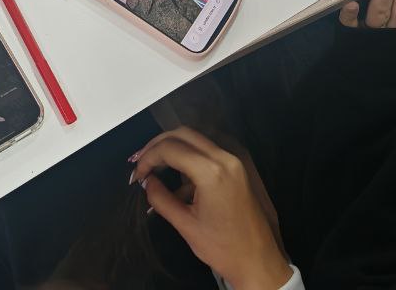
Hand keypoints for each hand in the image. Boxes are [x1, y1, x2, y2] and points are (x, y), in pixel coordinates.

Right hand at [132, 127, 292, 289]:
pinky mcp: (236, 169)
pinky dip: (188, 158)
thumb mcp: (186, 225)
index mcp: (212, 173)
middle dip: (158, 144)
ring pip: (196, 139)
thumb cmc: (224, 248)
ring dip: (173, 147)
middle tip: (141, 161)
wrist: (258, 261)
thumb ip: (161, 199)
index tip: (137, 173)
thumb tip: (146, 182)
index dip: (148, 157)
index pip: (170, 149)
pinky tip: (176, 181)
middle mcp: (225, 159)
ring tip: (154, 165)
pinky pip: (207, 152)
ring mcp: (233, 162)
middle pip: (183, 134)